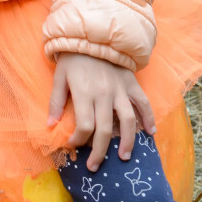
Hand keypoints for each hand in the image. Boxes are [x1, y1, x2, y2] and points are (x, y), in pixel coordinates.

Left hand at [47, 52, 156, 171]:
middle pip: (105, 130)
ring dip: (127, 142)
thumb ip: (56, 102)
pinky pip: (143, 104)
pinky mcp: (131, 84)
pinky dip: (149, 118)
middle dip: (99, 152)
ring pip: (128, 121)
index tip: (72, 146)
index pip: (84, 126)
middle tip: (94, 167)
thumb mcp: (59, 77)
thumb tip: (50, 126)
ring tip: (123, 157)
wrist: (93, 34)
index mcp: (84, 93)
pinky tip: (150, 133)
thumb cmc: (73, 58)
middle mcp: (104, 94)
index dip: (77, 140)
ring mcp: (120, 90)